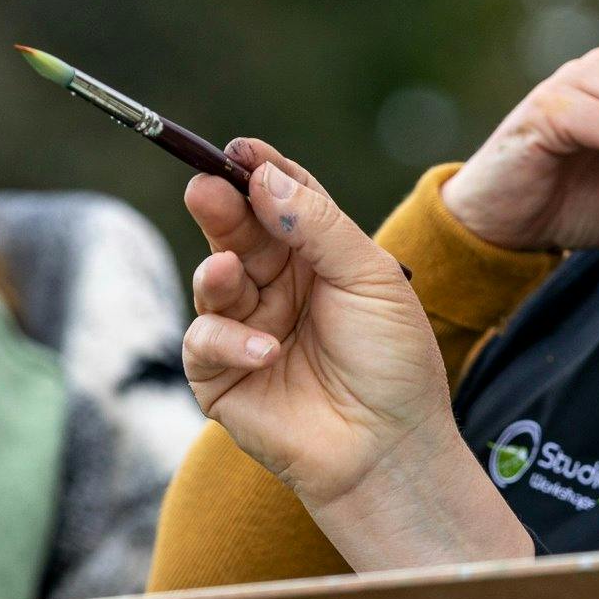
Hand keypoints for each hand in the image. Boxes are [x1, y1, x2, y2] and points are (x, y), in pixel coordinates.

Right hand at [181, 139, 456, 510]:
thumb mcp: (370, 279)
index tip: (239, 150)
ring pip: (212, 279)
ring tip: (227, 270)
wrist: (391, 448)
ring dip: (217, 271)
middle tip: (207, 187)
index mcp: (318, 259)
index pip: (281, 201)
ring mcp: (247, 328)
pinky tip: (266, 351)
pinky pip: (204, 340)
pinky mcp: (222, 376)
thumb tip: (264, 175)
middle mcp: (279, 287)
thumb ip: (319, 226)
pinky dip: (229, 340)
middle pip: (238, 232)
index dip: (259, 173)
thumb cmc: (393, 363)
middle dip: (222, 208)